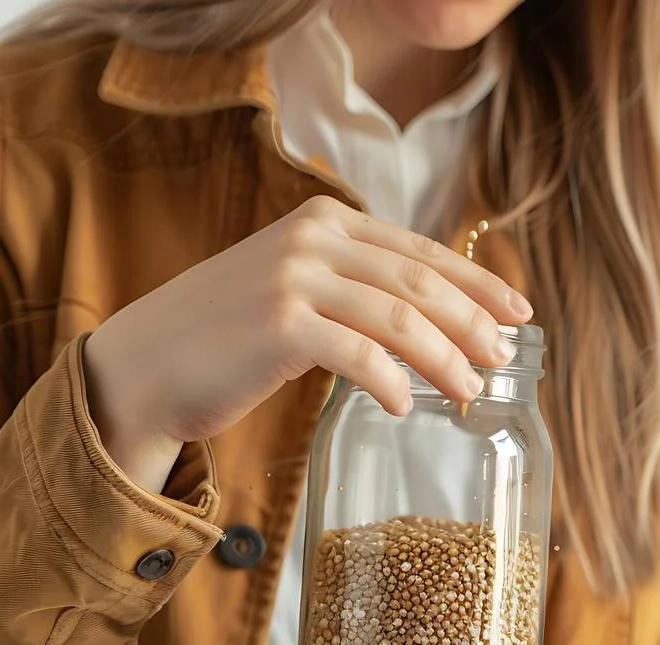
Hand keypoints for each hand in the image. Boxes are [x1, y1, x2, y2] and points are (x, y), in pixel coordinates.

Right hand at [82, 196, 531, 489]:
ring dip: (444, 360)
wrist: (142, 367)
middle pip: (419, 282)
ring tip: (467, 393)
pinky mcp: (281, 324)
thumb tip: (433, 320)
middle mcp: (312, 237)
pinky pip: (360, 355)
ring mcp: (295, 277)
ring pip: (400, 318)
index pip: (420, 250)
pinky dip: (391, 384)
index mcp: (322, 220)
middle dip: (472, 324)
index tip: (517, 313)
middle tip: (502, 361)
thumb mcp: (292, 290)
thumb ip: (349, 286)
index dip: (477, 282)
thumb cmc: (224, 339)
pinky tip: (402, 408)